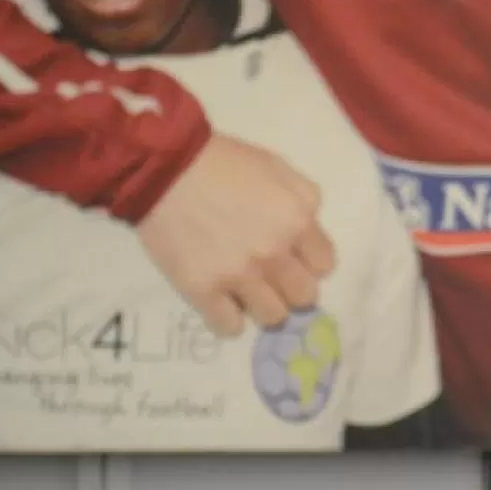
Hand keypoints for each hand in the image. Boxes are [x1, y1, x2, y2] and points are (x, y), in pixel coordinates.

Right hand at [137, 133, 336, 337]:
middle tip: (274, 279)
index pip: (325, 265)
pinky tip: (224, 305)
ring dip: (265, 307)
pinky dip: (230, 320)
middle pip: (304, 297)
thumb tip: (311, 227)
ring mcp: (238, 276)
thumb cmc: (223, 162)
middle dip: (292, 288)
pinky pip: (229, 326)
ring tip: (249, 294)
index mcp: (296, 222)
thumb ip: (304, 198)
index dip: (311, 263)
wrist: (165, 168)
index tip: (296, 259)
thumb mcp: (278, 167)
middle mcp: (273, 254)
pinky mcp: (203, 290)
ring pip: (272, 317)